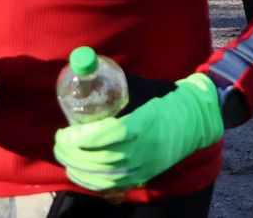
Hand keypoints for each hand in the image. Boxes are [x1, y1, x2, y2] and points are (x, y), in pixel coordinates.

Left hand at [53, 73, 223, 191]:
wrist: (194, 121)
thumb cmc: (164, 100)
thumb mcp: (141, 88)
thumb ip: (113, 82)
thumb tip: (82, 66)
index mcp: (142, 124)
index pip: (106, 136)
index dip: (81, 138)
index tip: (64, 132)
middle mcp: (143, 150)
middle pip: (101, 159)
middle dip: (73, 154)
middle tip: (58, 142)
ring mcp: (143, 167)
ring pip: (104, 176)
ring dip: (78, 169)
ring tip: (64, 155)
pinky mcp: (143, 176)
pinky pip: (113, 186)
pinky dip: (91, 182)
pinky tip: (78, 171)